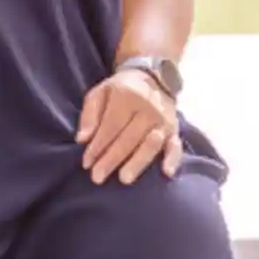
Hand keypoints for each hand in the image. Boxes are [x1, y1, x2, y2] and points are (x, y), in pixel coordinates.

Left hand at [77, 68, 181, 184]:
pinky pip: (176, 146)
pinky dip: (173, 159)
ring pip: (151, 144)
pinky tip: (166, 173)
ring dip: (137, 163)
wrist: (152, 79)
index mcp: (127, 97)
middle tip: (97, 177)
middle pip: (128, 138)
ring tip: (124, 179)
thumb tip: (82, 139)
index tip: (86, 163)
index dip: (98, 146)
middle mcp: (148, 109)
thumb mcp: (99, 93)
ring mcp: (164, 120)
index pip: (110, 126)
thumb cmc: (119, 90)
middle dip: (112, 159)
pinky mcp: (176, 130)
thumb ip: (89, 115)